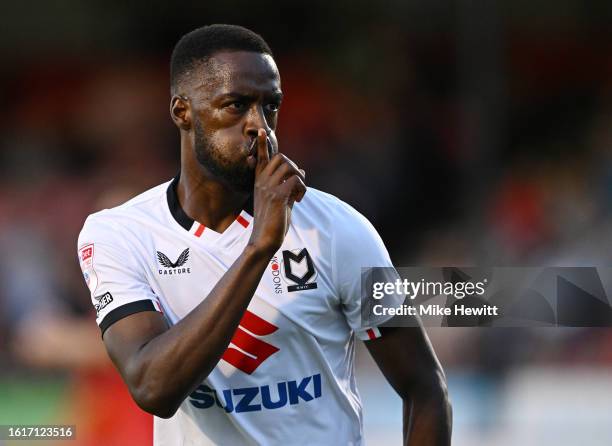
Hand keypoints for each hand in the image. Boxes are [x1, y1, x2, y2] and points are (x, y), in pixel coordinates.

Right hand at [248, 129, 305, 255]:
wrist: (265, 239)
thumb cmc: (273, 222)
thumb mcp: (281, 200)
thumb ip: (290, 185)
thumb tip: (303, 172)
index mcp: (260, 182)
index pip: (261, 158)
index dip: (263, 145)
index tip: (262, 131)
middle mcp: (262, 182)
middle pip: (282, 158)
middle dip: (294, 167)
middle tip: (297, 184)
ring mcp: (269, 188)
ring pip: (289, 167)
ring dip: (300, 178)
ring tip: (298, 193)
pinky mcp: (278, 196)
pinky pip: (296, 180)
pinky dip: (302, 189)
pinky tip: (299, 200)